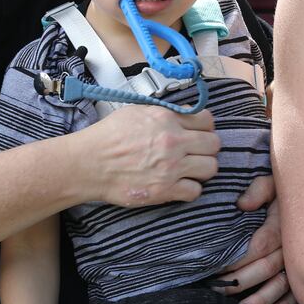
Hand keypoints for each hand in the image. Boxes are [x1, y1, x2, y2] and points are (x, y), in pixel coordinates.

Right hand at [82, 104, 220, 206]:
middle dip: (207, 148)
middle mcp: (174, 142)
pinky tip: (179, 184)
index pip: (207, 120)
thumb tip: (182, 115)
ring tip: (190, 169)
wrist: (89, 163)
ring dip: (202, 168)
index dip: (205, 127)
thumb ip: (164, 113)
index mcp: (167, 119)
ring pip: (210, 168)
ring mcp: (172, 168)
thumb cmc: (108, 136)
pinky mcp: (165, 190)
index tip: (199, 133)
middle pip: (214, 144)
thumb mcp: (137, 112)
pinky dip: (190, 189)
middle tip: (195, 152)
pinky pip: (195, 191)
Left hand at [214, 175, 295, 303]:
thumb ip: (258, 190)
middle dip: (242, 282)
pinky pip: (300, 292)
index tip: (216, 266)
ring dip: (263, 299)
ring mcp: (302, 261)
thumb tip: (241, 205)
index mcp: (282, 226)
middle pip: (267, 268)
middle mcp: (292, 247)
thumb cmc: (291, 190)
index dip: (237, 259)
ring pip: (283, 284)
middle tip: (219, 291)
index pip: (257, 246)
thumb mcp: (274, 182)